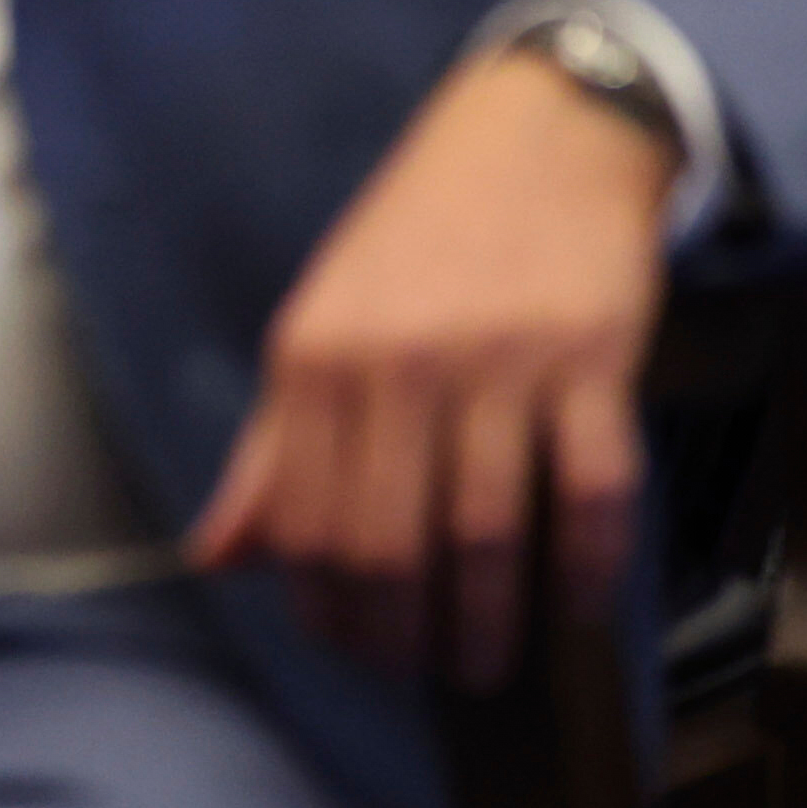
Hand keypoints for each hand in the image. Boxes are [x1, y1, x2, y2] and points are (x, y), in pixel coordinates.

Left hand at [184, 48, 678, 689]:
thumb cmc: (417, 243)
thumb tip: (217, 557)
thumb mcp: (321, 327)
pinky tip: (574, 604)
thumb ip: (273, 450)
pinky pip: (589, 492)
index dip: (327, 609)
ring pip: (484, 532)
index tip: (354, 650)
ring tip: (486, 664)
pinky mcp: (589, 358)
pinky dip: (583, 566)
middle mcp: (396, 361)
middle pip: (389, 543)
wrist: (535, 135)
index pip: (305, 523)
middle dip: (402, 634)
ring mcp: (496, 361)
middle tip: (426, 673)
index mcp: (315, 356)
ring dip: (486, 622)